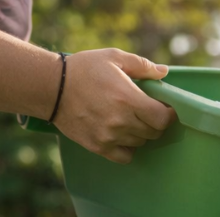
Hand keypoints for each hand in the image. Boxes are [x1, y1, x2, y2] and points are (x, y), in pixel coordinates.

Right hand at [52, 49, 176, 163]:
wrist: (51, 88)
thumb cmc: (84, 69)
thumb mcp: (113, 58)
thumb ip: (142, 66)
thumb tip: (164, 72)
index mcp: (128, 99)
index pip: (163, 119)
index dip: (168, 114)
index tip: (165, 109)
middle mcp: (121, 121)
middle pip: (154, 133)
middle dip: (155, 122)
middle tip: (146, 112)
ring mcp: (109, 137)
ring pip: (140, 143)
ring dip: (140, 133)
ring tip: (129, 119)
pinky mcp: (98, 147)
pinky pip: (125, 156)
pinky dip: (128, 148)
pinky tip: (122, 135)